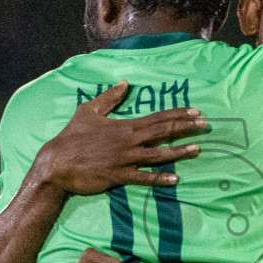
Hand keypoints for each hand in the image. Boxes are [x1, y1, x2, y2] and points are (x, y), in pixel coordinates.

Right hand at [32, 81, 207, 196]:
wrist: (56, 163)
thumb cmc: (71, 137)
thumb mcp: (87, 111)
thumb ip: (108, 97)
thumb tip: (125, 83)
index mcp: (124, 126)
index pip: (157, 117)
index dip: (178, 114)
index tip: (195, 112)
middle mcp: (128, 141)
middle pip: (162, 132)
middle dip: (185, 128)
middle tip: (205, 125)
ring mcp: (124, 159)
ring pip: (157, 155)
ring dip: (179, 152)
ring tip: (197, 149)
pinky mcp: (118, 176)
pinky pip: (143, 178)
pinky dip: (159, 178)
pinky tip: (175, 179)